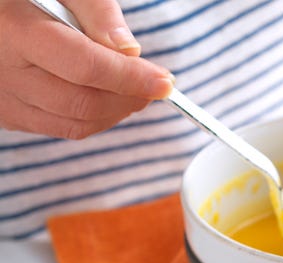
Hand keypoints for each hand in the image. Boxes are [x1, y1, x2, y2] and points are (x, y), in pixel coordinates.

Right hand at [0, 0, 173, 138]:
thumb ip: (95, 10)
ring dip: (116, 112)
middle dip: (129, 98)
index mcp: (14, 30)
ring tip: (131, 89)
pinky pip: (62, 129)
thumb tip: (129, 50)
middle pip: (84, 102)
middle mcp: (5, 72)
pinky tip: (105, 97)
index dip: (131, 78)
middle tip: (153, 85)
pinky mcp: (10, 115)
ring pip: (77, 123)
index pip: (86, 66)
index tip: (165, 82)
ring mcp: (6, 99)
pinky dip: (94, 118)